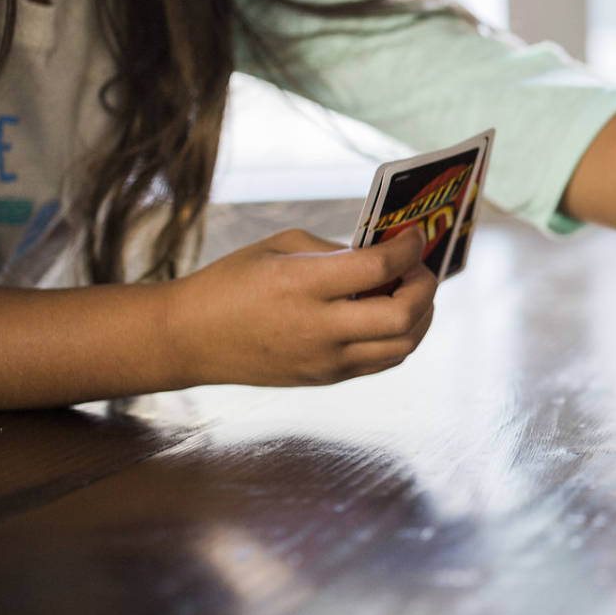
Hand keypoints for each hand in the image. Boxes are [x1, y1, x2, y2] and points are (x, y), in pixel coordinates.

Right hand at [165, 227, 437, 386]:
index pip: (378, 268)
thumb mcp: (281, 246)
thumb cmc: (234, 281)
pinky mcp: (325, 379)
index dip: (408, 249)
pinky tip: (392, 314)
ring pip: (402, 346)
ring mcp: (323, 360)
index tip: (416, 236)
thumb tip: (386, 256)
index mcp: (300, 284)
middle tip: (420, 267)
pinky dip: (400, 337)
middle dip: (425, 287)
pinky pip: (382, 361)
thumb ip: (337, 251)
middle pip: (402, 316)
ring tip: (412, 291)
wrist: (189, 338)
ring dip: (421, 316)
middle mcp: (316, 328)